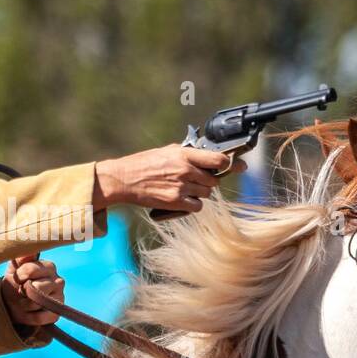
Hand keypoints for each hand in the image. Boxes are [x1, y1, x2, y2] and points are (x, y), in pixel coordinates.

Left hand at [1, 254, 64, 326]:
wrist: (12, 304)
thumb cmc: (14, 283)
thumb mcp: (13, 267)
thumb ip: (21, 256)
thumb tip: (25, 241)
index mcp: (49, 266)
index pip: (31, 269)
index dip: (19, 276)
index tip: (16, 279)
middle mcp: (59, 280)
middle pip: (36, 287)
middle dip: (22, 291)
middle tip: (20, 292)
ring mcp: (60, 297)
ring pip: (37, 302)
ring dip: (24, 304)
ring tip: (22, 302)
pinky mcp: (57, 313)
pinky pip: (40, 317)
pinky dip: (29, 317)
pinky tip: (27, 312)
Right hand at [92, 145, 247, 212]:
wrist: (124, 179)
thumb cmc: (144, 163)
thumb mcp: (167, 151)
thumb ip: (188, 154)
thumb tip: (206, 155)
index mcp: (184, 154)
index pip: (219, 159)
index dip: (228, 164)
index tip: (232, 165)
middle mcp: (185, 170)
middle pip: (214, 180)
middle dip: (208, 181)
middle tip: (197, 180)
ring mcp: (181, 187)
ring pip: (207, 193)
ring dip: (200, 193)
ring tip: (186, 189)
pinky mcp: (175, 202)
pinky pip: (197, 206)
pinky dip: (193, 205)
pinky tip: (183, 200)